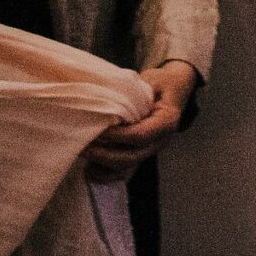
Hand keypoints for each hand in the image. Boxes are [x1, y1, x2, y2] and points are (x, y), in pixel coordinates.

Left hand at [84, 61, 197, 180]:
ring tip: (83, 155)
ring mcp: (149, 151)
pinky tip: (88, 168)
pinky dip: (105, 174)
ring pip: (125, 168)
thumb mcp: (152, 81)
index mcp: (167, 121)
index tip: (99, 130)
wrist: (172, 89)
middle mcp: (160, 141)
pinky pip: (122, 173)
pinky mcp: (139, 156)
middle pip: (132, 157)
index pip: (141, 135)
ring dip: (102, 165)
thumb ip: (133, 93)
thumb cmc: (160, 83)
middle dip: (105, 155)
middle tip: (85, 146)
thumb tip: (106, 100)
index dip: (117, 136)